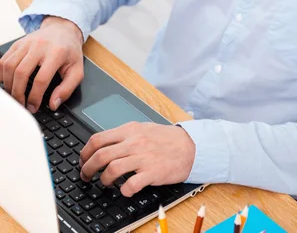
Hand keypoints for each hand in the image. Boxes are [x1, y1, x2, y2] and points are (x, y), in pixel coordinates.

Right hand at [0, 16, 83, 112]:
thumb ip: (67, 88)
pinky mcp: (18, 43)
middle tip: (21, 104)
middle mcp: (40, 45)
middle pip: (21, 72)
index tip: (33, 107)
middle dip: (18, 93)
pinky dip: (2, 74)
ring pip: (9, 66)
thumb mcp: (77, 69)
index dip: (35, 97)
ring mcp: (27, 43)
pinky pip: (4, 60)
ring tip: (15, 95)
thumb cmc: (69, 51)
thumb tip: (54, 104)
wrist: (62, 30)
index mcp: (57, 52)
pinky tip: (8, 82)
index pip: (41, 79)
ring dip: (9, 85)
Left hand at [79, 122, 195, 195]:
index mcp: (130, 130)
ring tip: (105, 183)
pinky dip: (124, 190)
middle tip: (86, 176)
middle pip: (101, 155)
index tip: (83, 160)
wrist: (189, 146)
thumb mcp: (143, 129)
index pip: (98, 139)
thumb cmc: (166, 138)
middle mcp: (134, 142)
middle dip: (87, 169)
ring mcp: (143, 157)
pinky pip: (131, 184)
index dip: (85, 152)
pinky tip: (125, 190)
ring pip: (112, 169)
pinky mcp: (152, 172)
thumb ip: (124, 135)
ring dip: (104, 180)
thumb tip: (102, 144)